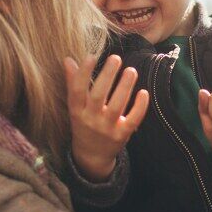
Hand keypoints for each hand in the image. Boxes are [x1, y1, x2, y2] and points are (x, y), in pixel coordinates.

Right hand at [64, 54, 149, 182]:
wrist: (92, 156)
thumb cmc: (83, 123)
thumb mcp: (75, 106)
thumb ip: (73, 83)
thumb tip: (68, 59)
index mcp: (77, 111)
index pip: (77, 90)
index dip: (83, 73)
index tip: (91, 56)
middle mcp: (90, 120)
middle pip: (98, 96)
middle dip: (107, 76)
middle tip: (116, 58)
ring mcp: (107, 129)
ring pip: (117, 106)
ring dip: (124, 87)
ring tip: (131, 70)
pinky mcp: (122, 135)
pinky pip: (132, 120)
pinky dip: (139, 107)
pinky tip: (143, 92)